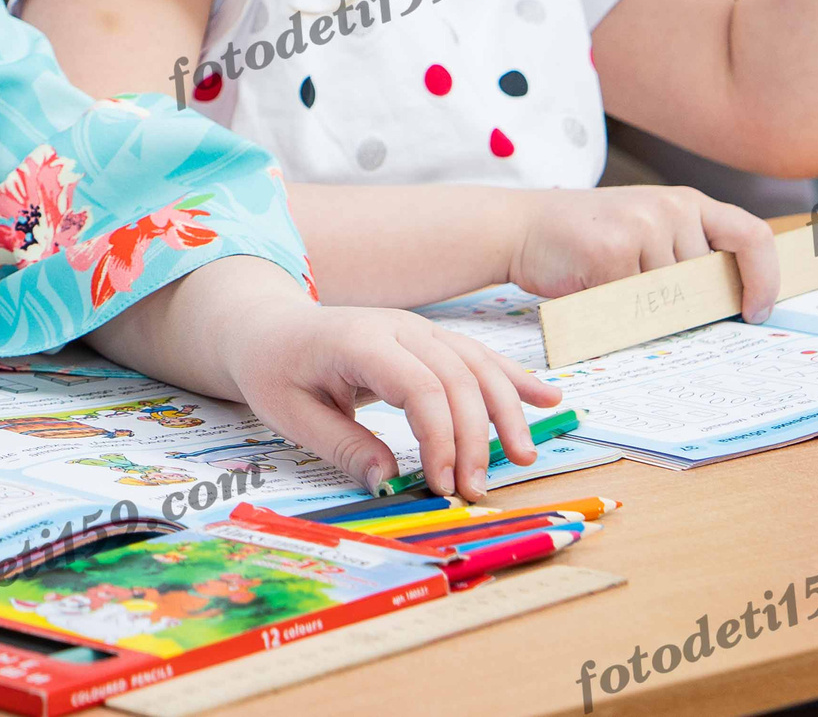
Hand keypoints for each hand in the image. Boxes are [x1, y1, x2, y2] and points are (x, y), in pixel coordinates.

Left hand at [219, 303, 560, 499]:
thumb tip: (388, 484)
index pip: (421, 387)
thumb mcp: (289, 413)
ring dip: (507, 411)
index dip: (441, 438)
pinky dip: (513, 379)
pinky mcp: (429, 338)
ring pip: (477, 365)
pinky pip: (477, 356)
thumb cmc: (275, 369)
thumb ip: (342, 446)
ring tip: (523, 458)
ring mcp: (418, 329)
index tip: (441, 485)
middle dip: (475, 438)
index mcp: (360, 342)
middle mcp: (399, 329)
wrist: (269, 325)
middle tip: (474, 491)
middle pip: (457, 379)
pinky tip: (548, 398)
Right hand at [506, 186, 780, 322]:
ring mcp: (644, 226)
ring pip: (673, 297)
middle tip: (642, 294)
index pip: (753, 236)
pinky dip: (617, 308)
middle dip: (684, 302)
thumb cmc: (586, 240)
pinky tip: (591, 283)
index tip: (754, 311)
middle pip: (708, 280)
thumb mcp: (648, 232)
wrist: (520, 227)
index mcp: (688, 203)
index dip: (765, 280)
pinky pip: (637, 303)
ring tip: (608, 281)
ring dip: (644, 306)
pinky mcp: (615, 250)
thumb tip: (732, 303)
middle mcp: (672, 208)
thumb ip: (686, 255)